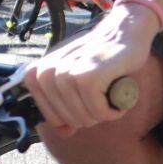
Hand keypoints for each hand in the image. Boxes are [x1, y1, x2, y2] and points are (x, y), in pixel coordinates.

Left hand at [23, 3, 156, 135]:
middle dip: (91, 114)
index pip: (50, 117)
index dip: (72, 115)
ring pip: (84, 118)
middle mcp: (47, 73)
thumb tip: (63, 132)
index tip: (85, 99)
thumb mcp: (74, 78)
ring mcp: (66, 74)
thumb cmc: (99, 56)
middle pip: (70, 120)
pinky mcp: (87, 78)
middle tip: (102, 92)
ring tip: (110, 91)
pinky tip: (118, 94)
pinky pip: (100, 112)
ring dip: (104, 112)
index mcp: (38, 73)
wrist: (124, 30)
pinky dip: (114, 110)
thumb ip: (64, 106)